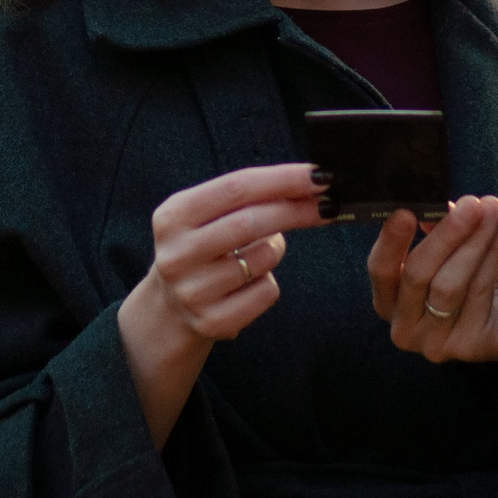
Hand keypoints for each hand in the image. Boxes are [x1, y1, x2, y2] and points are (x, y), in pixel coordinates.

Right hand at [119, 162, 324, 445]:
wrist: (169, 309)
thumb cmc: (204, 248)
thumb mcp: (207, 216)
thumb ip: (249, 197)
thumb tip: (312, 182)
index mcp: (173, 216)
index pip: (236, 187)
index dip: (283, 179)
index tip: (320, 175)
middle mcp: (177, 253)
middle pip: (252, 221)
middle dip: (296, 208)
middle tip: (328, 203)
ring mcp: (192, 291)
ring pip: (264, 258)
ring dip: (276, 249)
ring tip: (256, 254)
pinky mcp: (211, 322)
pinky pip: (266, 292)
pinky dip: (269, 282)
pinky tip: (247, 285)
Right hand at [366, 195, 497, 363]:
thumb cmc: (479, 269)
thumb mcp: (455, 242)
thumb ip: (437, 225)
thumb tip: (428, 207)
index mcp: (390, 300)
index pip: (381, 270)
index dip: (391, 242)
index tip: (406, 212)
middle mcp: (406, 327)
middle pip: (417, 276)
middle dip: (445, 236)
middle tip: (469, 206)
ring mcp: (436, 343)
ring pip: (450, 286)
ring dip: (476, 241)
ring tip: (493, 210)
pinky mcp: (472, 348)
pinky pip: (482, 296)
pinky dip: (495, 259)